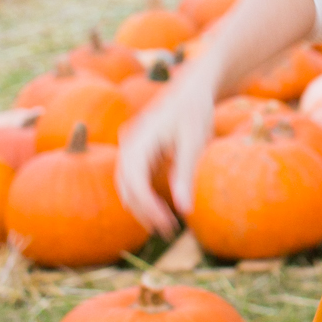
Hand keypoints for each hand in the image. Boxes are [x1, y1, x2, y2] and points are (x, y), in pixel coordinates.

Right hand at [117, 58, 222, 236]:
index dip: (149, 208)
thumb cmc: (194, 112)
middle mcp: (129, 146)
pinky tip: (162, 210)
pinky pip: (134, 181)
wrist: (191, 89)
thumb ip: (186, 174)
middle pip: (127, 189)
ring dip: (142, 208)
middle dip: (145, 212)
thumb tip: (185, 210)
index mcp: (139, 141)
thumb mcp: (194, 142)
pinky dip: (144, 198)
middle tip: (169, 231)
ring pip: (127, 187)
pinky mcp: (138, 154)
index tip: (168, 224)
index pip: (136, 183)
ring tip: (166, 225)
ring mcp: (130, 150)